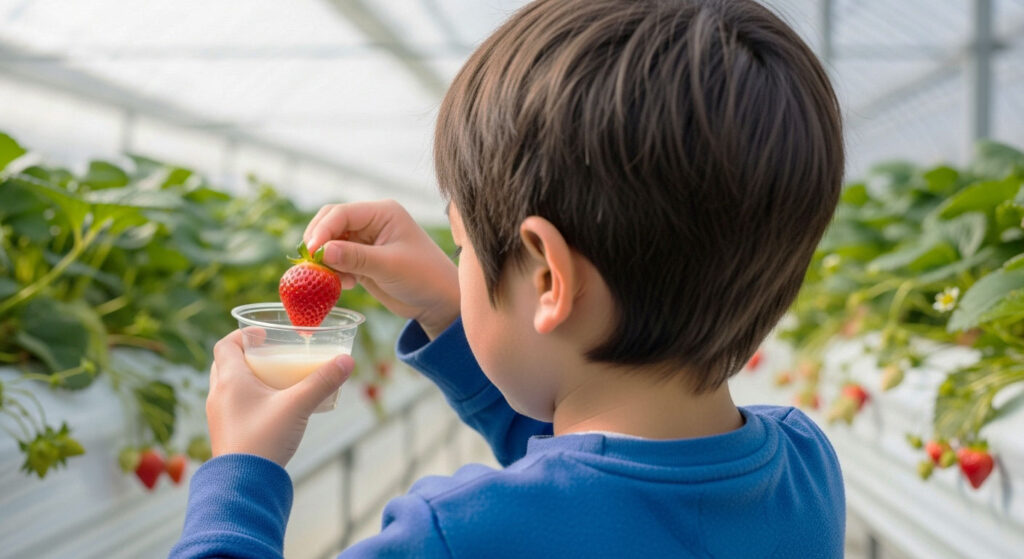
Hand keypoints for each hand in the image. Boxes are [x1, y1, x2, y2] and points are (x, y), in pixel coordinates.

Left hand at [206, 330, 353, 466]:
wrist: (243, 485)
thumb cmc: (265, 439)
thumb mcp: (298, 406)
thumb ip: (323, 381)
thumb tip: (347, 360)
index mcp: (229, 380)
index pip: (225, 345)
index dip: (243, 335)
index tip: (264, 335)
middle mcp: (218, 395)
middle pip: (225, 364)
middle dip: (247, 356)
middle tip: (269, 355)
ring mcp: (219, 416)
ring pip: (228, 386)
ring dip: (247, 378)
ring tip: (274, 381)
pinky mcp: (226, 433)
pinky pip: (233, 406)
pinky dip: (248, 399)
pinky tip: (272, 410)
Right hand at [305, 199, 459, 338]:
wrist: (438, 301)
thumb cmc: (424, 277)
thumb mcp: (390, 266)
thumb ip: (355, 258)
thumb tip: (322, 251)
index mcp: (382, 212)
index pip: (341, 213)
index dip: (322, 230)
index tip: (311, 252)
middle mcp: (372, 222)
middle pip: (331, 223)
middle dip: (319, 242)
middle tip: (312, 265)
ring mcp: (366, 240)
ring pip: (331, 242)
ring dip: (326, 260)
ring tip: (333, 279)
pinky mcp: (363, 259)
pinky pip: (338, 260)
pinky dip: (334, 271)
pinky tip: (347, 285)